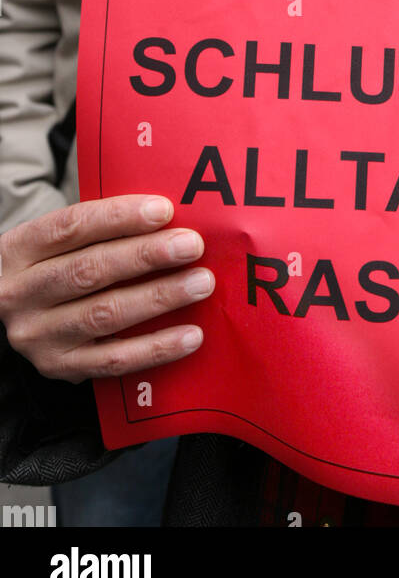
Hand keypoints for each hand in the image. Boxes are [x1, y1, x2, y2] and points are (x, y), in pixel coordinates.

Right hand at [0, 195, 213, 382]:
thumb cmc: (55, 265)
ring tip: (200, 283)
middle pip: (89, 270)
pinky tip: (191, 335)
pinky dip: (157, 348)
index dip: (119, 217)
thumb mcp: (58, 243)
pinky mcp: (59, 367)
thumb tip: (170, 218)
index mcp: (19, 250)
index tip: (164, 210)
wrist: (19, 315)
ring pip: (105, 314)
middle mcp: (21, 293)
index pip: (70, 227)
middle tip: (192, 245)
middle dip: (146, 256)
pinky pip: (115, 360)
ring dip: (159, 297)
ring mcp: (39, 335)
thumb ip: (101, 229)